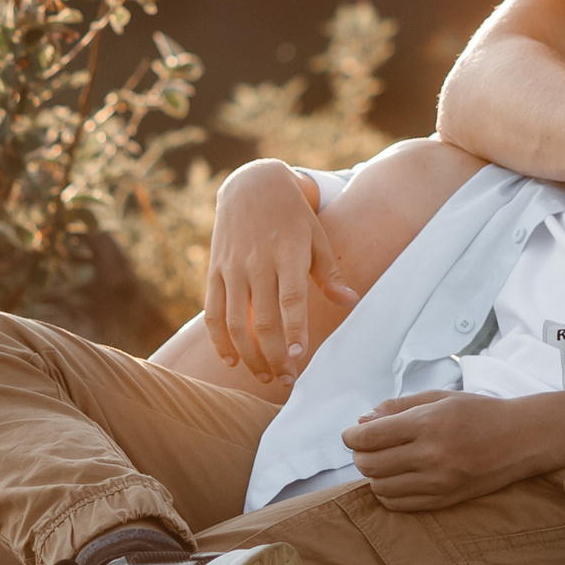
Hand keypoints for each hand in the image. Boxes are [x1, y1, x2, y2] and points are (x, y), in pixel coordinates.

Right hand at [205, 161, 357, 383]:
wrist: (252, 185)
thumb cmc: (293, 216)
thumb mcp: (317, 238)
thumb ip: (330, 274)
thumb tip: (351, 302)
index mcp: (287, 254)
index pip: (290, 299)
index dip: (293, 330)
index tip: (299, 357)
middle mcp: (257, 262)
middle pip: (263, 319)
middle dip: (274, 356)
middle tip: (286, 380)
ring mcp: (232, 268)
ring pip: (235, 322)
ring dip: (248, 355)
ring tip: (264, 376)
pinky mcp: (215, 271)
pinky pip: (213, 311)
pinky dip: (219, 339)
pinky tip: (232, 360)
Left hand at [340, 390, 531, 509]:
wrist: (522, 439)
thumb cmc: (478, 412)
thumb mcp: (438, 398)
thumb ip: (397, 407)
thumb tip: (362, 421)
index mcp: (428, 424)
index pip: (370, 437)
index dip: (351, 436)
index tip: (350, 434)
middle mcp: (431, 455)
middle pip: (370, 464)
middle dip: (359, 455)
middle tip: (364, 447)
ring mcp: (439, 482)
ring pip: (381, 487)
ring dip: (373, 475)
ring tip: (381, 462)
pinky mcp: (445, 501)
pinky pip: (400, 505)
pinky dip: (388, 493)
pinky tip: (394, 479)